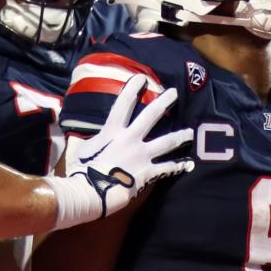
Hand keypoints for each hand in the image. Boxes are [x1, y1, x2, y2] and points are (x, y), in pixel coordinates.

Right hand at [49, 76, 194, 227]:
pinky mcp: (148, 173)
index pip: (123, 103)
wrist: (90, 192)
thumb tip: (83, 137)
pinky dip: (179, 166)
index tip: (142, 78)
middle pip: (151, 116)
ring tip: (190, 133)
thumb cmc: (81, 171)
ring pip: (167, 142)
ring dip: (180, 136)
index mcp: (112, 131)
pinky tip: (188, 164)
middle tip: (174, 93)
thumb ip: (88, 140)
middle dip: (164, 102)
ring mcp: (142, 156)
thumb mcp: (80, 149)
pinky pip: (168, 168)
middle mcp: (130, 139)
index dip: (133, 88)